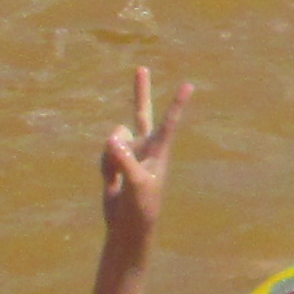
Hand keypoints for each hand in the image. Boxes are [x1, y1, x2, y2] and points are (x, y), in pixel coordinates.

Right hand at [101, 66, 186, 247]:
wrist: (129, 225)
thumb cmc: (142, 206)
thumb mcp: (136, 184)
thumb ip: (124, 159)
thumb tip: (111, 137)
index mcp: (159, 151)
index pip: (169, 122)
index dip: (177, 103)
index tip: (189, 85)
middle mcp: (145, 146)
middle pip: (141, 112)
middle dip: (140, 91)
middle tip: (142, 68)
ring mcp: (129, 151)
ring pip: (112, 138)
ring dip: (110, 156)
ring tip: (119, 178)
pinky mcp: (115, 159)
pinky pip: (104, 152)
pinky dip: (104, 166)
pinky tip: (111, 181)